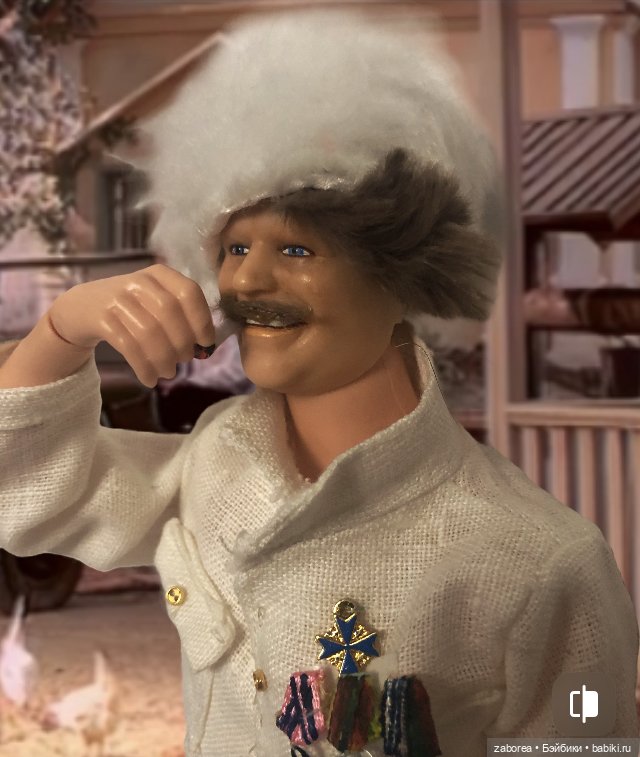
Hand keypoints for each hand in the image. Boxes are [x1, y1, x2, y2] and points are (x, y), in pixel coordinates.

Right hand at [48, 264, 215, 386]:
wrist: (81, 307)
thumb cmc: (131, 308)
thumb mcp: (154, 300)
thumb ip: (181, 316)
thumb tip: (205, 346)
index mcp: (160, 274)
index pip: (189, 292)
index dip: (201, 320)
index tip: (205, 343)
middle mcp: (139, 281)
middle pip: (170, 313)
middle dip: (182, 342)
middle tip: (185, 360)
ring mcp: (117, 298)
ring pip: (149, 331)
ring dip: (163, 358)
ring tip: (168, 373)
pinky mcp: (101, 318)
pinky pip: (128, 346)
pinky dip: (143, 367)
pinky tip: (149, 379)